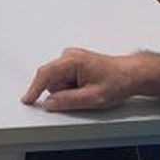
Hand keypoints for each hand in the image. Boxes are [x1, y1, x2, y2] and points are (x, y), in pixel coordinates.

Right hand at [22, 47, 142, 111]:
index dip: (34, 89)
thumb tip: (50, 103)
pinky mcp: (75, 63)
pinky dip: (71, 87)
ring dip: (67, 91)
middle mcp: (69, 55)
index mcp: (72, 61)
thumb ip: (68, 100)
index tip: (27, 99)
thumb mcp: (93, 97)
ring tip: (88, 92)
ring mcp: (72, 58)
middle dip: (61, 93)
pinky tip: (86, 88)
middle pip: (52, 79)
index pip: (45, 74)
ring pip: (58, 80)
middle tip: (81, 98)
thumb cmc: (118, 81)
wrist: (132, 74)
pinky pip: (64, 78)